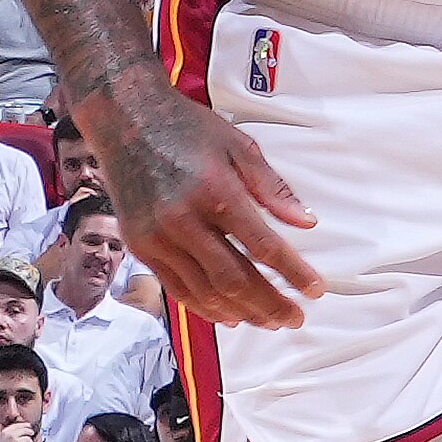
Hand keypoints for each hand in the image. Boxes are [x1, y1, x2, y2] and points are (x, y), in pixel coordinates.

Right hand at [85, 81, 322, 332]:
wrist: (125, 119)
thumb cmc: (188, 129)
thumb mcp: (239, 146)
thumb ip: (272, 188)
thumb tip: (306, 223)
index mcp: (215, 191)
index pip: (262, 246)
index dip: (293, 273)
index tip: (315, 290)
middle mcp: (183, 220)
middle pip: (235, 278)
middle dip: (269, 304)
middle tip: (294, 318)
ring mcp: (157, 237)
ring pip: (205, 291)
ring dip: (241, 312)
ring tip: (268, 321)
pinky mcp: (140, 246)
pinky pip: (177, 288)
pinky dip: (206, 307)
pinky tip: (229, 316)